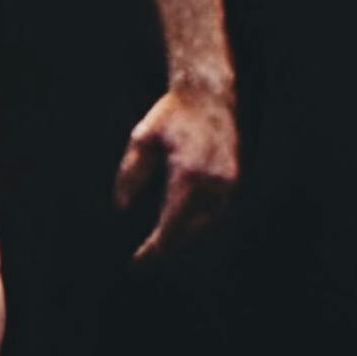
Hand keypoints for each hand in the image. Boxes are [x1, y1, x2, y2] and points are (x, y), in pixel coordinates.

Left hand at [115, 75, 237, 259]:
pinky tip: (180, 225)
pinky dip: (198, 224)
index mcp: (188, 175)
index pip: (170, 226)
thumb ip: (129, 175)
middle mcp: (213, 183)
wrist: (208, 93)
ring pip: (204, 226)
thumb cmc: (170, 115)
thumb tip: (122, 209)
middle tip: (144, 256)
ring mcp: (228, 183)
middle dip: (166, 247)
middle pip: (188, 233)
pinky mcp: (234, 180)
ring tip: (159, 244)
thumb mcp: (140, 139)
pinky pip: (215, 213)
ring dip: (183, 238)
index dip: (153, 249)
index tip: (137, 261)